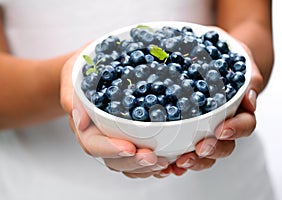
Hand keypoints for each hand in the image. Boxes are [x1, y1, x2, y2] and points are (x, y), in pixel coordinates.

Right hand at [60, 49, 168, 178]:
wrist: (92, 69)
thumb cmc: (82, 72)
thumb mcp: (73, 77)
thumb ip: (73, 97)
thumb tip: (81, 121)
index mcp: (85, 127)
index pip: (94, 144)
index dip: (111, 149)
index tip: (130, 147)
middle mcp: (100, 137)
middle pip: (113, 160)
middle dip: (133, 162)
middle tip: (152, 157)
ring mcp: (114, 140)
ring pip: (126, 163)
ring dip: (144, 167)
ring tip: (162, 162)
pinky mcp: (128, 137)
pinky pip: (137, 157)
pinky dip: (150, 164)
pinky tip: (165, 162)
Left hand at [166, 36, 262, 175]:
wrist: (205, 55)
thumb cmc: (225, 58)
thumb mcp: (239, 59)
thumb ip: (248, 76)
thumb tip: (250, 99)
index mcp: (239, 110)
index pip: (245, 125)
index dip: (235, 130)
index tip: (222, 130)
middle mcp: (222, 124)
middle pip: (224, 146)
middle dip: (212, 151)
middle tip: (198, 149)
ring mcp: (203, 130)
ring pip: (203, 153)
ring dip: (193, 160)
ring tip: (179, 162)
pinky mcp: (184, 132)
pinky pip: (182, 150)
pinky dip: (175, 160)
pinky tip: (166, 164)